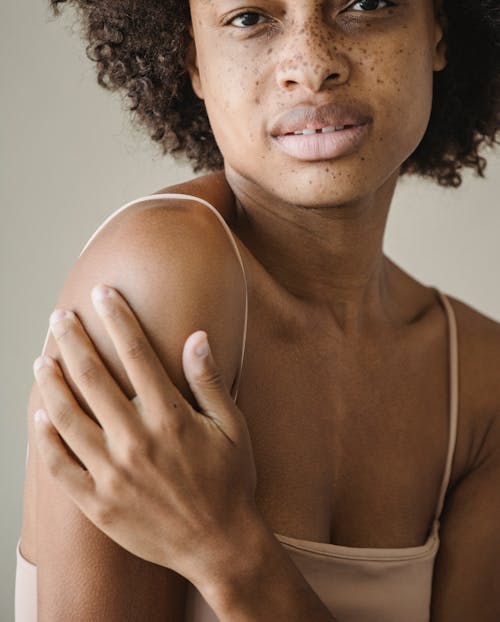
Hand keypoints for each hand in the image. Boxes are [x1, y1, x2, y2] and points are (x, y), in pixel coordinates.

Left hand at [32, 284, 257, 585]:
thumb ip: (210, 381)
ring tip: (42, 359)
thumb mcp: (233, 427)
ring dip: (51, 383)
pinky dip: (46, 439)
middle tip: (61, 318)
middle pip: (92, 377)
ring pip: (68, 417)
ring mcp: (113, 474)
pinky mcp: (98, 504)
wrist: (220, 546)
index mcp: (170, 417)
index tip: (103, 294)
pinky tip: (41, 417)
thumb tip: (197, 336)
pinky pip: (61, 467)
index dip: (117, 318)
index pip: (135, 353)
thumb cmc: (231, 482)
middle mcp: (136, 440)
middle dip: (73, 340)